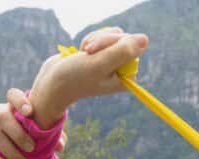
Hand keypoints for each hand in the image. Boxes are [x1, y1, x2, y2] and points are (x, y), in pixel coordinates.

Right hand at [0, 90, 67, 158]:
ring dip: (10, 151)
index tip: (30, 112)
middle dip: (18, 133)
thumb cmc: (31, 137)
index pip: (13, 95)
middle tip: (32, 148)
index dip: (19, 101)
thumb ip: (52, 136)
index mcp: (14, 106)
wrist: (6, 151)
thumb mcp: (41, 135)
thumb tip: (59, 146)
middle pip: (3, 116)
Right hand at [29, 31, 148, 127]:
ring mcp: (113, 62)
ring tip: (84, 53)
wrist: (53, 82)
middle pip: (122, 38)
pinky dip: (91, 39)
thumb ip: (123, 52)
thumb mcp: (100, 63)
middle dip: (102, 40)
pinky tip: (82, 51)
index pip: (132, 46)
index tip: (96, 54)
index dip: (113, 43)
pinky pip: (104, 36)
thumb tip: (145, 39)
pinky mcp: (104, 54)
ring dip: (95, 40)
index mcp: (128, 77)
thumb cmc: (75, 76)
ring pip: (112, 35)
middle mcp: (123, 70)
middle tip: (87, 52)